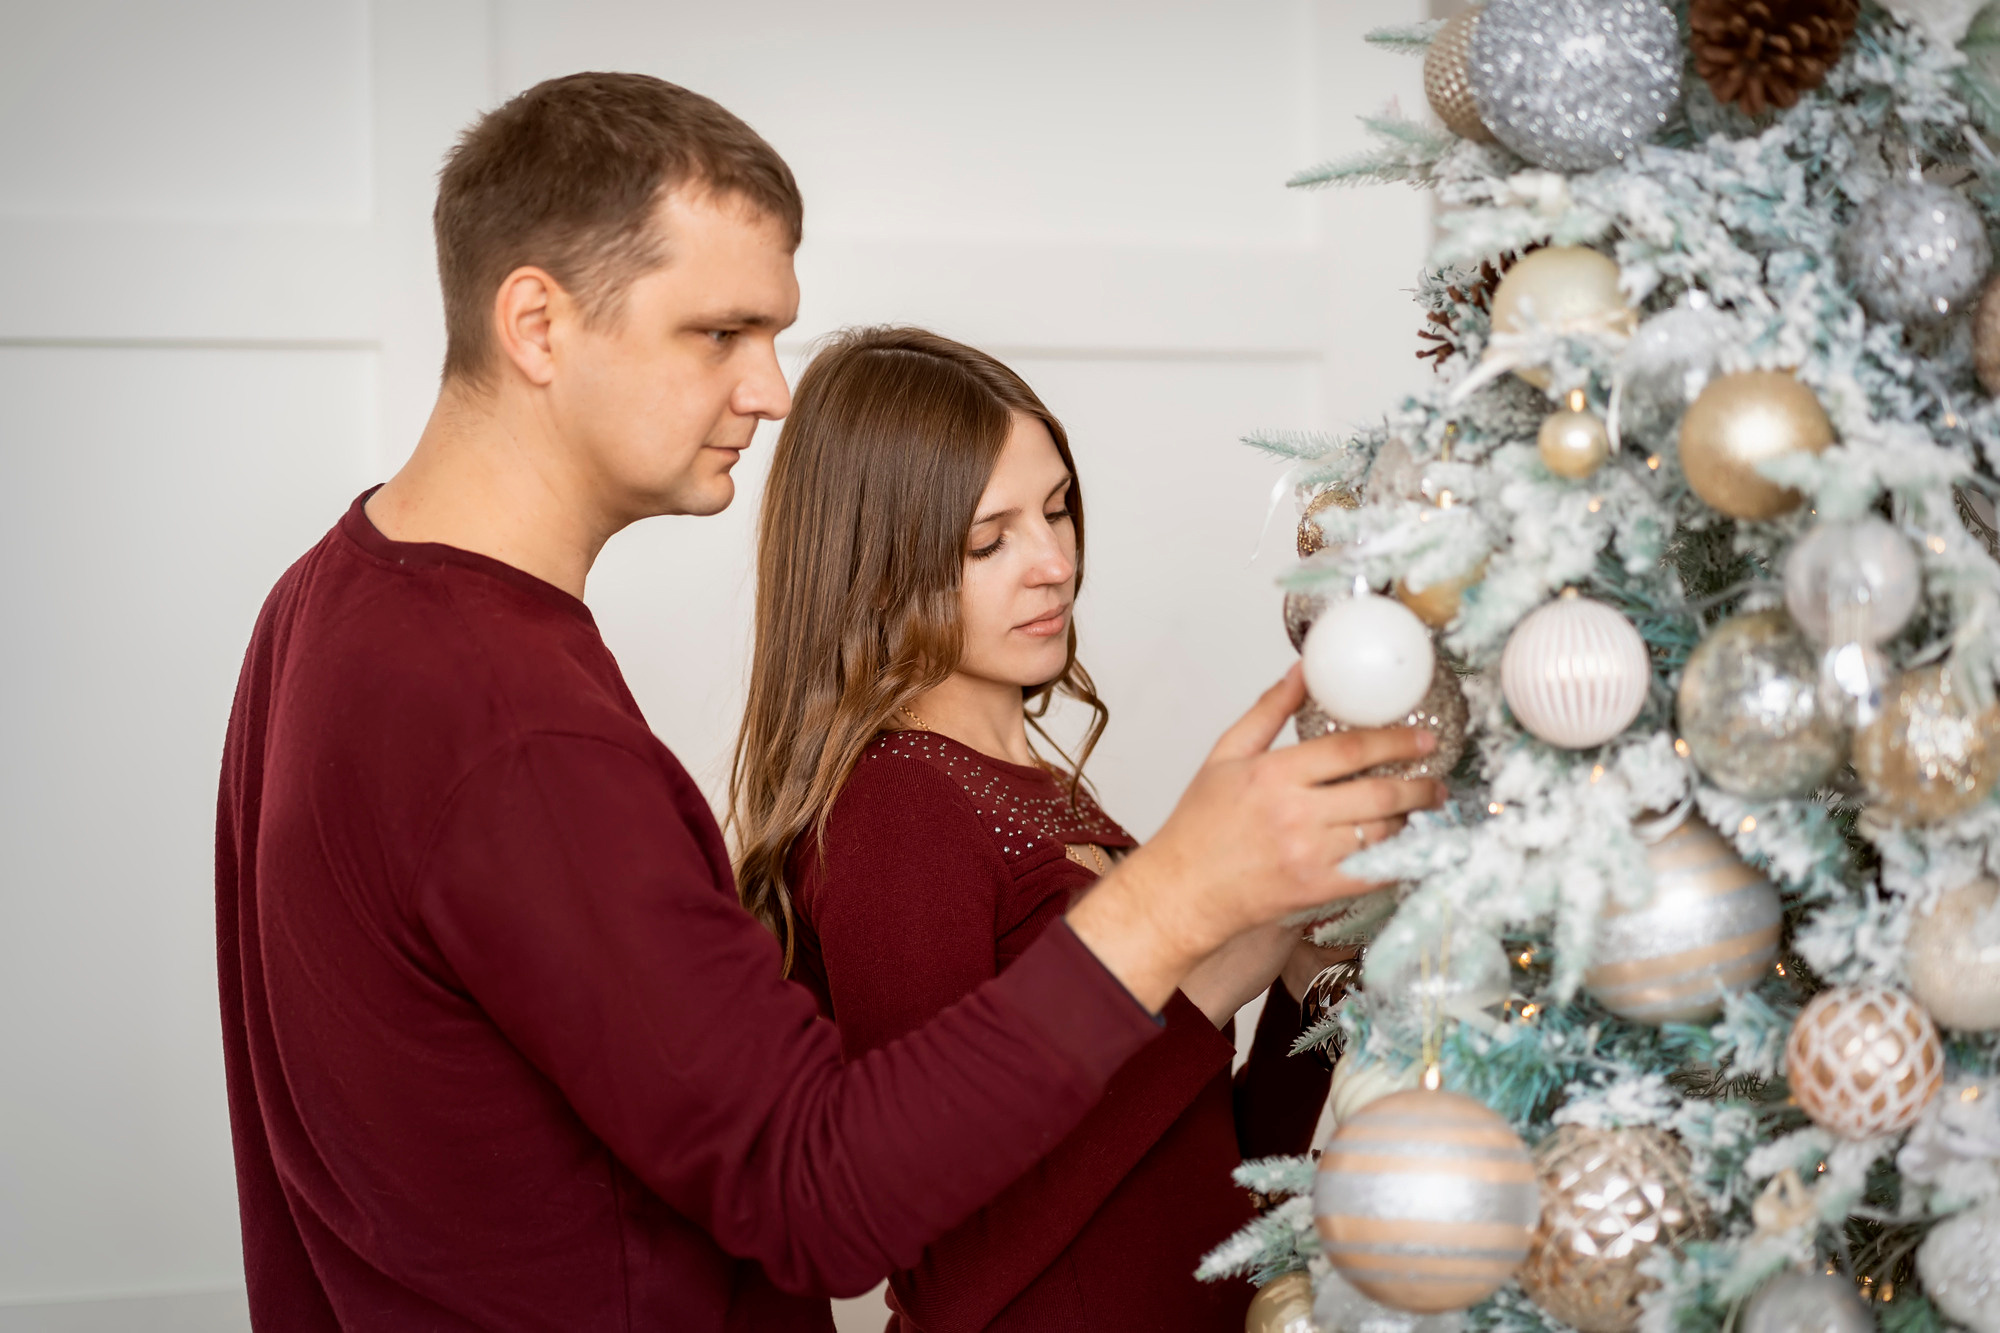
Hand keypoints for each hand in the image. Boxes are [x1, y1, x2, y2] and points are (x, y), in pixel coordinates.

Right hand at [1067, 664, 1444, 1012]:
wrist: (1184, 890)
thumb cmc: (1201, 825)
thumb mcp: (1225, 755)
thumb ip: (1268, 711)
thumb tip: (1301, 672)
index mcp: (1274, 774)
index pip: (1351, 751)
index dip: (1395, 743)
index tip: (1422, 740)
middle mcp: (1296, 814)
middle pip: (1379, 793)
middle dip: (1419, 785)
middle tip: (1436, 780)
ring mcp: (1310, 855)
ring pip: (1382, 833)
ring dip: (1410, 821)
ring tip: (1420, 811)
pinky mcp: (1318, 889)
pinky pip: (1374, 872)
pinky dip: (1399, 860)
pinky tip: (1408, 849)